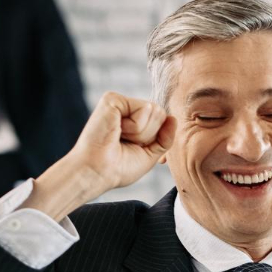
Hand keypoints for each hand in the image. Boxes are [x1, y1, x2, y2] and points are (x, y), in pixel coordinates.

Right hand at [25, 92, 176, 221]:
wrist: (97, 172)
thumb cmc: (118, 168)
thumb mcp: (150, 154)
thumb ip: (165, 137)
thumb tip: (173, 118)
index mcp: (133, 120)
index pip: (162, 120)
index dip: (156, 138)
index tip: (134, 149)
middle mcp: (126, 108)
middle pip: (161, 114)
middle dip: (149, 135)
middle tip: (126, 143)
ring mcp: (119, 102)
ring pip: (155, 110)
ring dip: (142, 133)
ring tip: (120, 138)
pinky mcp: (113, 98)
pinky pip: (145, 108)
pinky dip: (135, 126)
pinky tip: (117, 131)